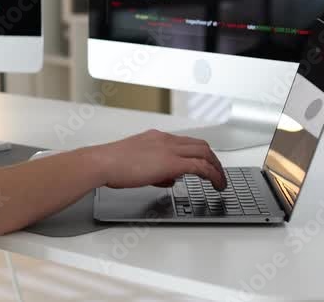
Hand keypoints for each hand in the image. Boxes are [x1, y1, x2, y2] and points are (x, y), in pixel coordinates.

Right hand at [86, 130, 226, 189]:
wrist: (103, 163)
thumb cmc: (112, 164)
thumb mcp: (136, 163)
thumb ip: (155, 169)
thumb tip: (168, 178)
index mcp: (156, 138)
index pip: (186, 142)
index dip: (199, 154)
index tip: (204, 165)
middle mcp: (166, 140)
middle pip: (201, 145)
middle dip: (213, 160)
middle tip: (218, 174)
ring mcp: (170, 149)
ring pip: (205, 153)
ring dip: (217, 168)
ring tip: (221, 182)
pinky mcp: (172, 163)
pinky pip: (201, 167)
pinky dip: (212, 175)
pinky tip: (216, 185)